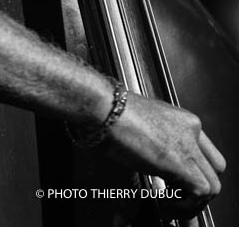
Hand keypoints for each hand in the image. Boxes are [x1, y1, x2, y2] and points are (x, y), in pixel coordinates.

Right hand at [104, 92, 225, 216]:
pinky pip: (201, 191)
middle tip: (176, 204)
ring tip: (166, 207)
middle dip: (194, 193)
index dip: (193, 175)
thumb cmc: (107, 116)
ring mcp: (188, 143)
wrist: (103, 108)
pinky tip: (161, 204)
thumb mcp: (130, 139)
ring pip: (211, 184)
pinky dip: (184, 206)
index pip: (203, 153)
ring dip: (190, 203)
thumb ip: (137, 166)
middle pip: (212, 170)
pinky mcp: (183, 159)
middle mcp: (188, 129)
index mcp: (177, 121)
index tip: (179, 191)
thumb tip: (125, 203)